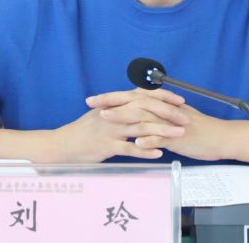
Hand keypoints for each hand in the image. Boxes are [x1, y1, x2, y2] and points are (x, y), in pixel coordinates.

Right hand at [54, 89, 187, 162]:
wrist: (63, 144)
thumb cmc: (84, 131)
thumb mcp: (103, 114)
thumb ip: (121, 108)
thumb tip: (140, 102)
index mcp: (115, 104)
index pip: (143, 95)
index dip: (163, 97)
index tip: (180, 100)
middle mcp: (114, 113)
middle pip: (145, 109)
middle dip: (168, 114)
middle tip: (185, 119)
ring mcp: (110, 129)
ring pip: (140, 128)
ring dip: (162, 131)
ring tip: (179, 135)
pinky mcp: (105, 146)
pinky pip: (128, 148)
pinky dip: (144, 150)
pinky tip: (158, 153)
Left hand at [100, 100, 229, 161]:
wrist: (219, 136)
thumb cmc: (196, 129)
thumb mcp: (172, 118)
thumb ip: (155, 114)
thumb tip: (137, 111)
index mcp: (161, 104)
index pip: (132, 96)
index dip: (112, 97)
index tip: (93, 99)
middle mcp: (164, 109)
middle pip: (134, 101)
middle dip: (111, 101)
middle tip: (91, 103)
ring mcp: (171, 122)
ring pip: (145, 116)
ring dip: (124, 116)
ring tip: (105, 118)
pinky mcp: (179, 137)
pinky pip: (162, 137)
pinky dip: (149, 139)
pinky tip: (135, 143)